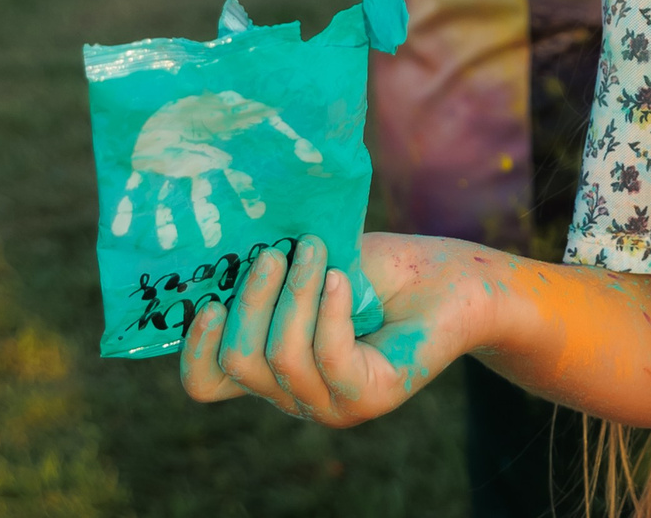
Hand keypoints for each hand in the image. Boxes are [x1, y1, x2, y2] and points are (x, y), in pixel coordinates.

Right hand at [180, 233, 469, 425]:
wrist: (454, 280)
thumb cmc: (383, 269)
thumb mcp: (315, 262)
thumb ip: (270, 267)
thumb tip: (222, 247)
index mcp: (271, 364)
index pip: (208, 382)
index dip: (196, 348)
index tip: (210, 300)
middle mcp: (294, 392)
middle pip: (238, 363)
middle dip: (251, 301)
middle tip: (276, 253)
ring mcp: (331, 404)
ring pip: (280, 357)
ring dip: (294, 295)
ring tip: (317, 252)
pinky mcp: (370, 398)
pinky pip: (328, 358)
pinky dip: (329, 311)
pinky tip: (343, 278)